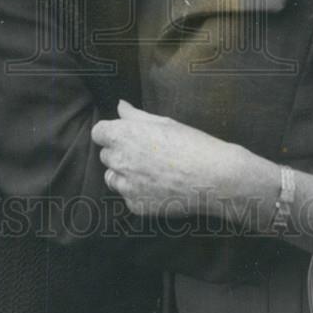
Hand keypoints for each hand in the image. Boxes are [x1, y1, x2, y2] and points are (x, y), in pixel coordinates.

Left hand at [91, 100, 243, 215]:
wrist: (214, 178)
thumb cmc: (192, 144)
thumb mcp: (164, 123)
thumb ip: (136, 116)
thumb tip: (121, 106)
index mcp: (124, 136)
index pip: (98, 132)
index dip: (110, 132)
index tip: (124, 135)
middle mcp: (120, 161)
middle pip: (106, 155)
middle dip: (120, 152)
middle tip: (146, 152)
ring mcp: (127, 186)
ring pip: (113, 178)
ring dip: (124, 174)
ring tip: (152, 171)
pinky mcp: (136, 205)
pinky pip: (127, 196)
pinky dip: (138, 192)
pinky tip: (159, 186)